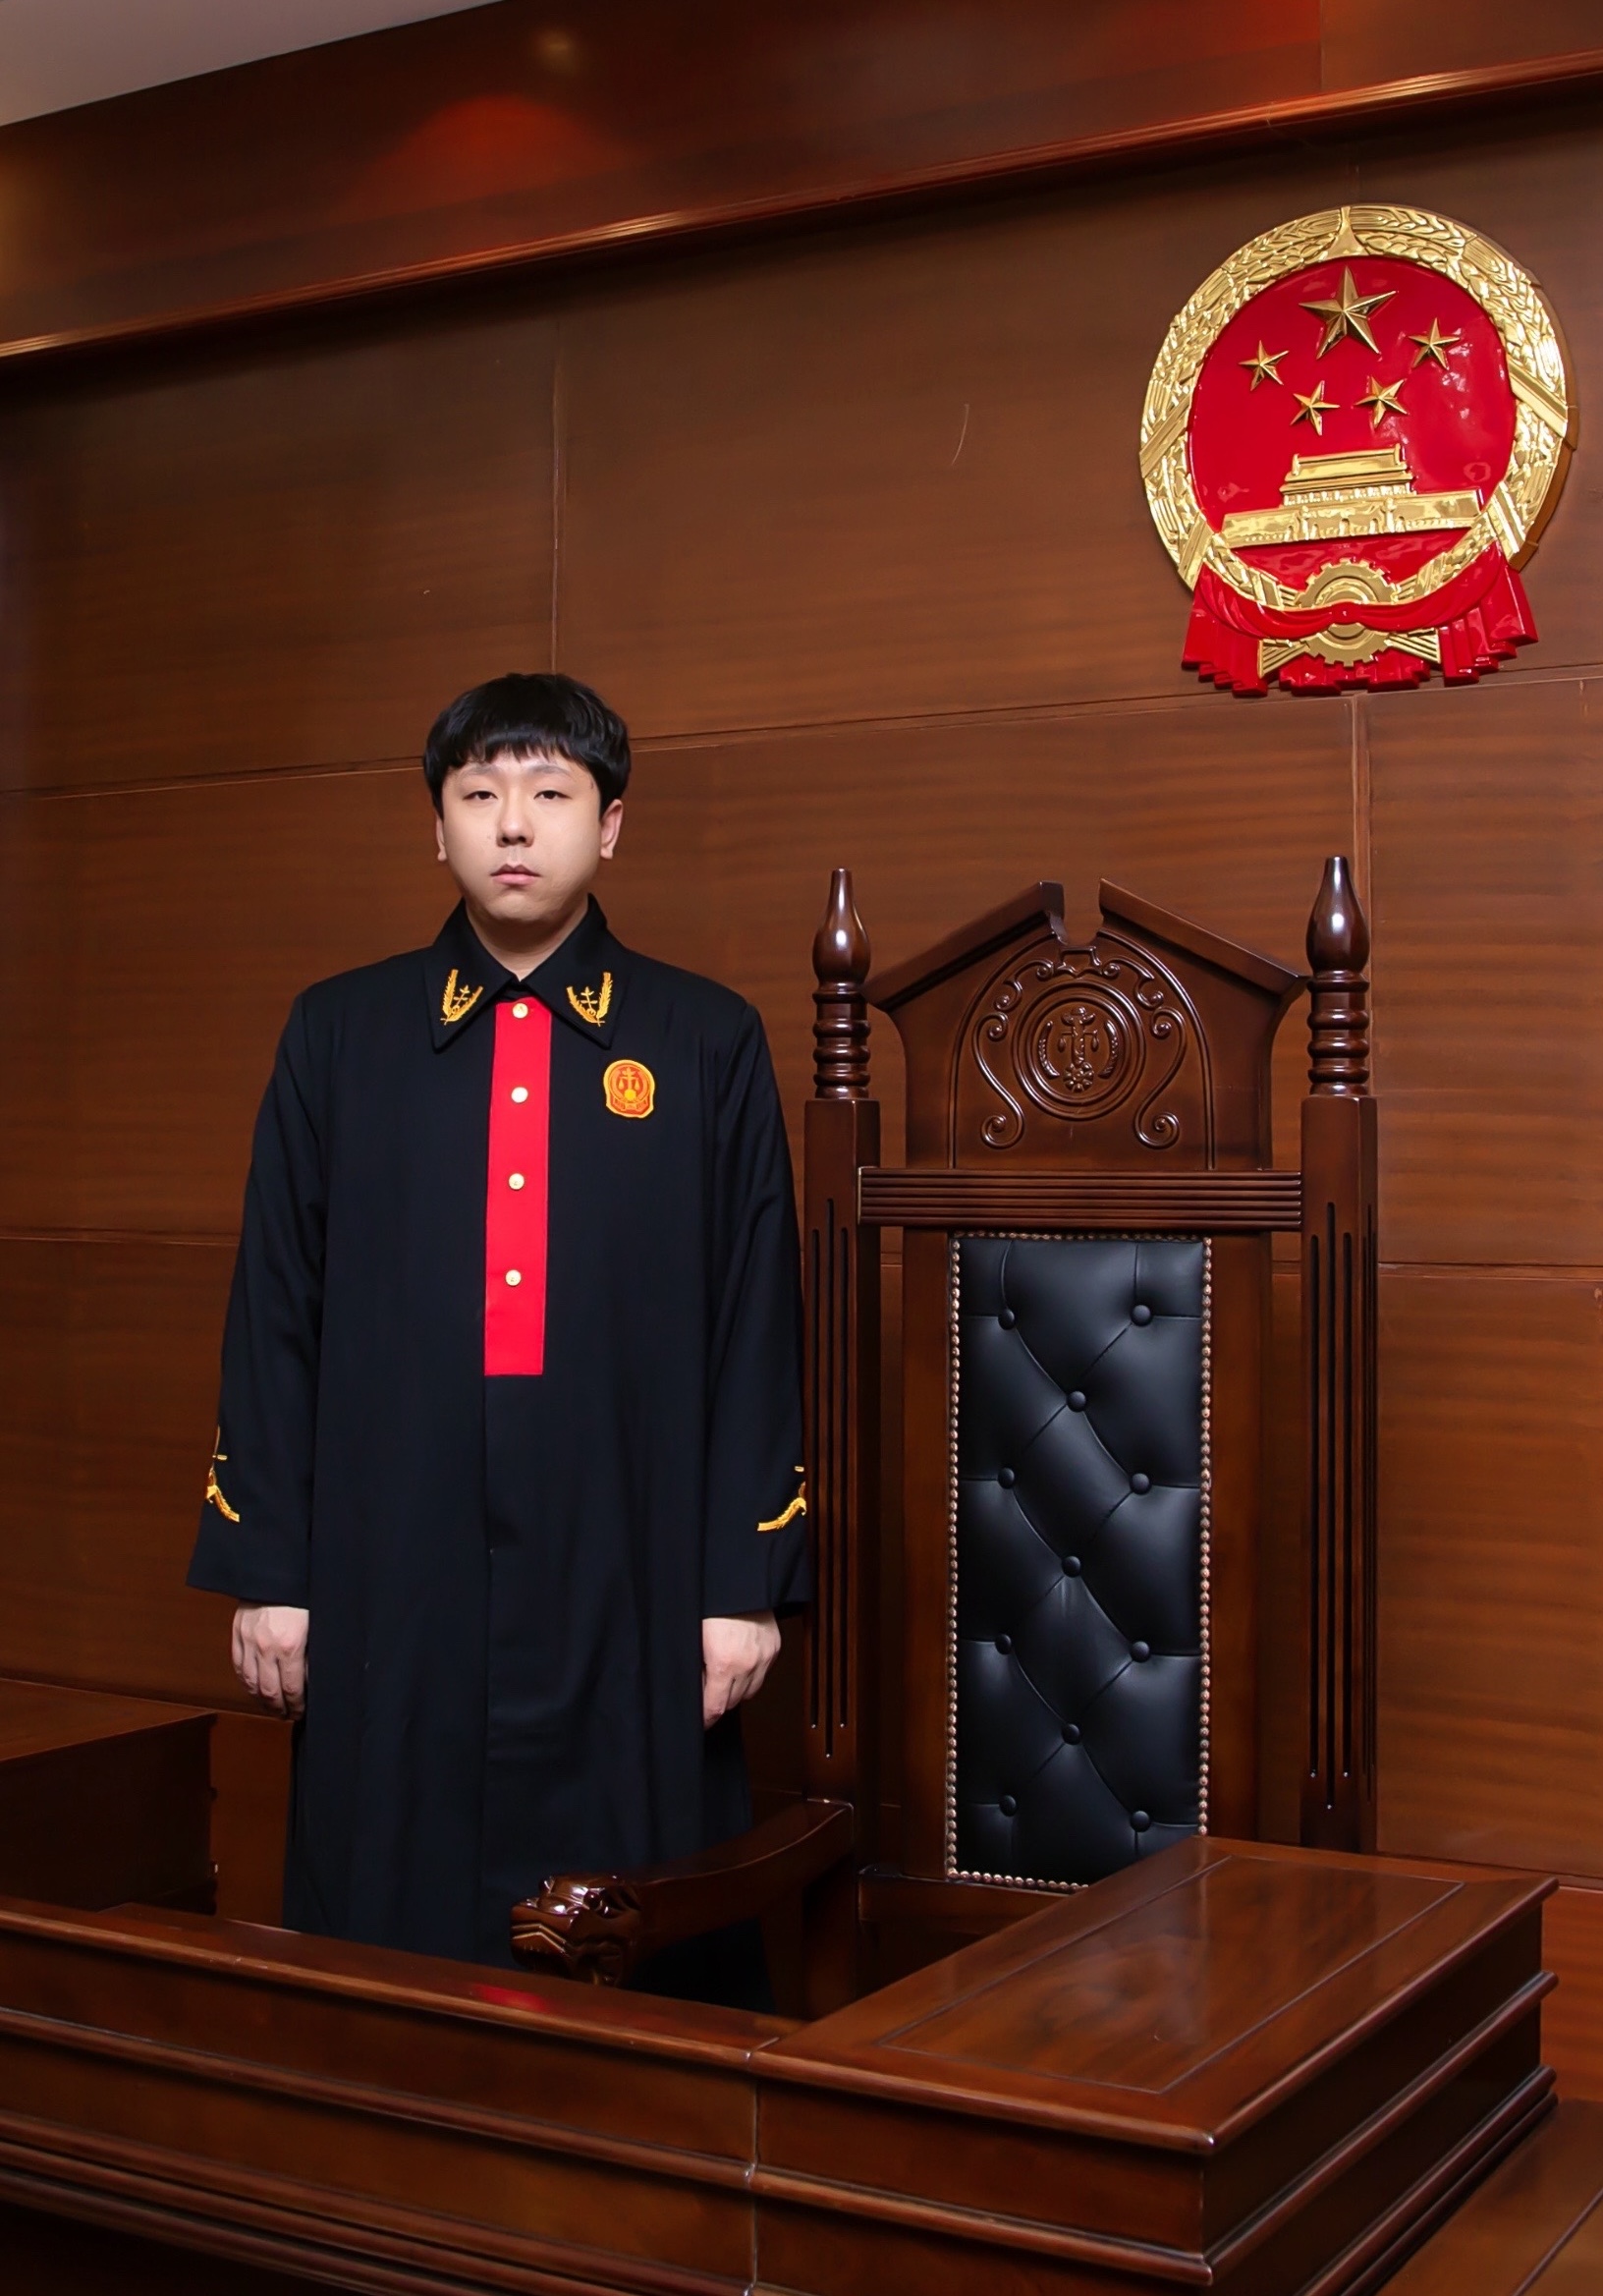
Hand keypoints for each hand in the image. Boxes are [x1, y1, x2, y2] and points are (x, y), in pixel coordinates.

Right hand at [232, 1604, 309, 1718]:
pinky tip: (253, 1689)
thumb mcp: (317, 1623)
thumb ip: (314, 1652)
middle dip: (279, 1708)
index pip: (292, 1688)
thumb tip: (314, 1676)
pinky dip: (246, 1683)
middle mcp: (266, 1647)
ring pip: (251, 1683)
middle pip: (270, 1691)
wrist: (278, 1567)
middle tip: (287, 1715)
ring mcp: (249, 1641)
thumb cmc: (304, 1593)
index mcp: (291, 1646)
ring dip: (261, 1700)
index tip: (301, 1711)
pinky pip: (238, 1666)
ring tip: (272, 1708)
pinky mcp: (238, 1634)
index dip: (296, 1705)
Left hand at [701, 1611, 780, 1728]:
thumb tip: (695, 1687)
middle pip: (732, 1702)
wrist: (737, 1580)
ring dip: (736, 1690)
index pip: (715, 1707)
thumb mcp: (693, 1639)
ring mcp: (764, 1656)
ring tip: (722, 1677)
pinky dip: (751, 1675)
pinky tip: (738, 1664)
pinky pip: (763, 1673)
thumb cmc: (711, 1604)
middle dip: (717, 1701)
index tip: (700, 1721)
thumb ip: (694, 1668)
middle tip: (705, 1691)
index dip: (705, 1718)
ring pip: (750, 1691)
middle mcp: (748, 1664)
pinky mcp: (774, 1647)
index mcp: (723, 1663)